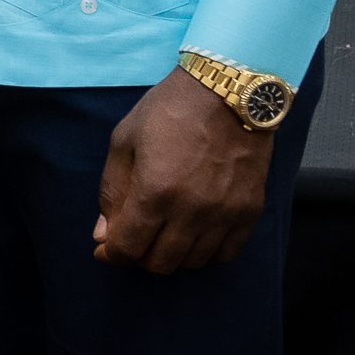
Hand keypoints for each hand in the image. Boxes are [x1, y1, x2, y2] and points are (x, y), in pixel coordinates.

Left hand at [94, 71, 276, 273]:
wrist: (228, 91)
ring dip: (172, 255)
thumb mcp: (124, 141)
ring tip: (163, 234)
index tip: (105, 250)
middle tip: (134, 238)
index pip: (128, 247)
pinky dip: (205, 253)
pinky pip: (226, 254)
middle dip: (138, 256)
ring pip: (193, 262)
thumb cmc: (169, 110)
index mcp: (155, 191)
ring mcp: (225, 214)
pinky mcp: (250, 211)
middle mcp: (192, 210)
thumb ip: (112, 191)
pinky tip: (194, 236)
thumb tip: (104, 234)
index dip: (111, 255)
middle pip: (160, 262)